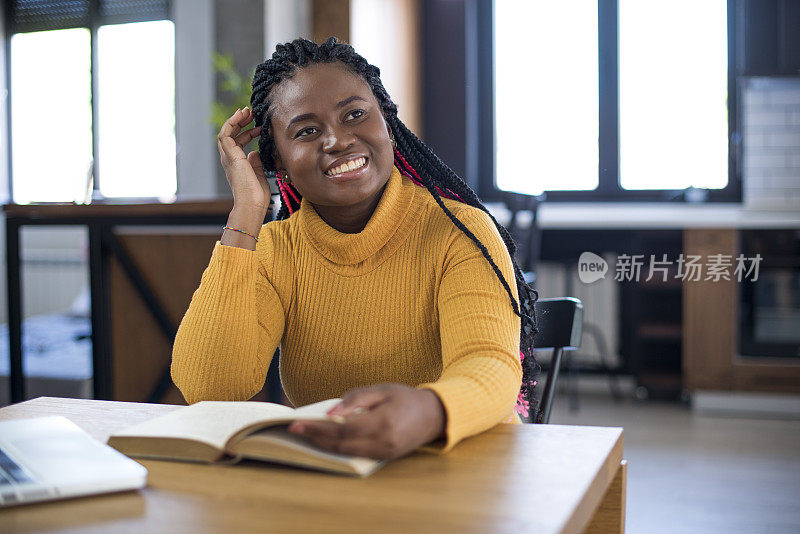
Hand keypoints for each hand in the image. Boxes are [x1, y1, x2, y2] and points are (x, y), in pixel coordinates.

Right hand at [217, 107, 269, 213]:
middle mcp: (230, 159)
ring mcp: (228, 157)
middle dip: (241, 122)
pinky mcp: (230, 155)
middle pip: (231, 135)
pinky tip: (241, 115)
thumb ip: (256, 163)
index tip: (258, 126)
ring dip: (236, 120)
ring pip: (226, 132)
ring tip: (247, 111)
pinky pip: (225, 134)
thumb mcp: (259, 174)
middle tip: (252, 113)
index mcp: (237, 164)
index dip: (247, 132)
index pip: (238, 143)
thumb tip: (255, 152)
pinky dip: (231, 122)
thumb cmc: (257, 195)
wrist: (252, 204)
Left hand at [287, 384, 445, 459]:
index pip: (343, 429)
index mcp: (383, 422)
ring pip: (346, 453)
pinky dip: (339, 448)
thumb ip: (356, 398)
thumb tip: (331, 411)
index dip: (319, 428)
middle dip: (316, 438)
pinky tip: (326, 440)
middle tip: (294, 430)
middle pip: (341, 444)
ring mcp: (385, 453)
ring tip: (306, 435)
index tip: (298, 423)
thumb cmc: (406, 398)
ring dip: (324, 445)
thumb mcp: (382, 389)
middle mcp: (384, 442)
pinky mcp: (385, 457)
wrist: (435, 415)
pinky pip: (356, 454)